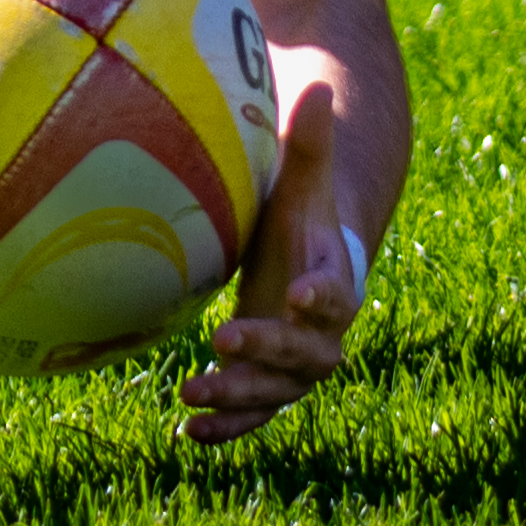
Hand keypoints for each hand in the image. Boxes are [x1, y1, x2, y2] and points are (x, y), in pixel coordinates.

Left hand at [180, 81, 364, 443]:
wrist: (308, 260)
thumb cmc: (299, 214)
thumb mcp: (302, 179)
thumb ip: (310, 143)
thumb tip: (317, 89)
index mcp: (332, 279)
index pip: (338, 294)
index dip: (322, 298)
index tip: (297, 295)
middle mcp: (322, 332)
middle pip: (309, 355)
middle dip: (269, 351)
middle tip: (222, 339)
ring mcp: (296, 364)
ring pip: (278, 393)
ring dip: (239, 398)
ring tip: (188, 399)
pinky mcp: (269, 383)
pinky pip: (255, 413)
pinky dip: (228, 427)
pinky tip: (187, 435)